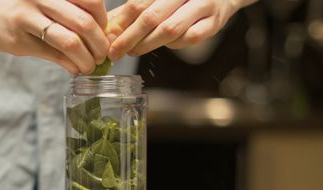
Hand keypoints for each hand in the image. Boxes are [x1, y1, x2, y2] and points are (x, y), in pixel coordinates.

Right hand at [0, 0, 109, 73]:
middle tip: (101, 56)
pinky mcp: (18, 39)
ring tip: (88, 66)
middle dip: (100, 45)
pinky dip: (70, 65)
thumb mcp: (40, 2)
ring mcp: (29, 18)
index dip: (104, 23)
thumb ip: (65, 14)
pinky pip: (52, 54)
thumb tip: (93, 38)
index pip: (93, 3)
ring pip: (71, 40)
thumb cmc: (12, 6)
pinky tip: (73, 69)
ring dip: (86, 59)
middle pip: (86, 22)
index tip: (104, 37)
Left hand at [106, 0, 256, 60]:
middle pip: (151, 17)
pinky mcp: (214, 22)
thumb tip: (108, 30)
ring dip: (147, 44)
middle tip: (115, 52)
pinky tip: (163, 45)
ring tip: (132, 51)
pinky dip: (174, 45)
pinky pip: (189, 38)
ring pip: (170, 29)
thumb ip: (134, 10)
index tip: (108, 39)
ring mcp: (202, 5)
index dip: (121, 23)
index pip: (138, 3)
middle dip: (129, 38)